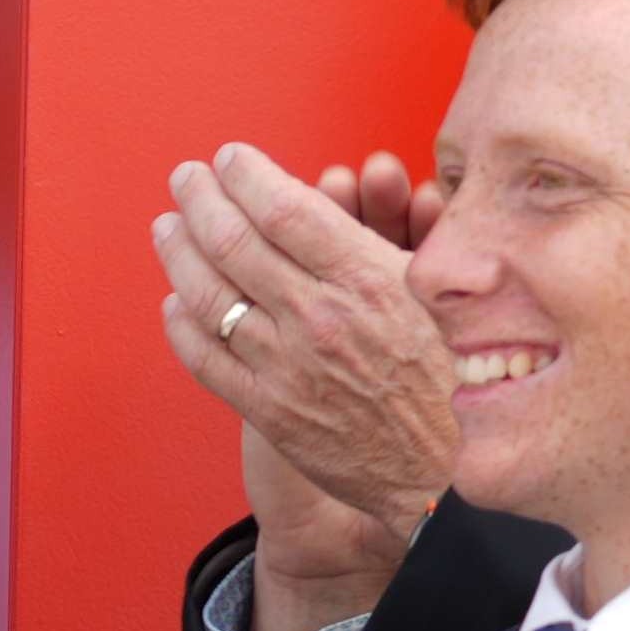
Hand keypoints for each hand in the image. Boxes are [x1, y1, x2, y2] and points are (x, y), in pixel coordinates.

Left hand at [155, 146, 449, 630]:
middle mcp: (318, 318)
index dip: (246, 176)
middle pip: (235, 243)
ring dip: (179, 253)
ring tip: (167, 227)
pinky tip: (176, 301)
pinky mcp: (269, 410)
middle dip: (201, 200)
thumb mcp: (440, 294)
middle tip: (186, 178)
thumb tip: (341, 191)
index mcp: (366, 279)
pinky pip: (207, 359)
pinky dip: (183, 324)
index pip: (284, 208)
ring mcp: (287, 367)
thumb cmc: (462, 376)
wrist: (452, 471)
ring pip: (210, 296)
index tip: (229, 158)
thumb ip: (388, 242)